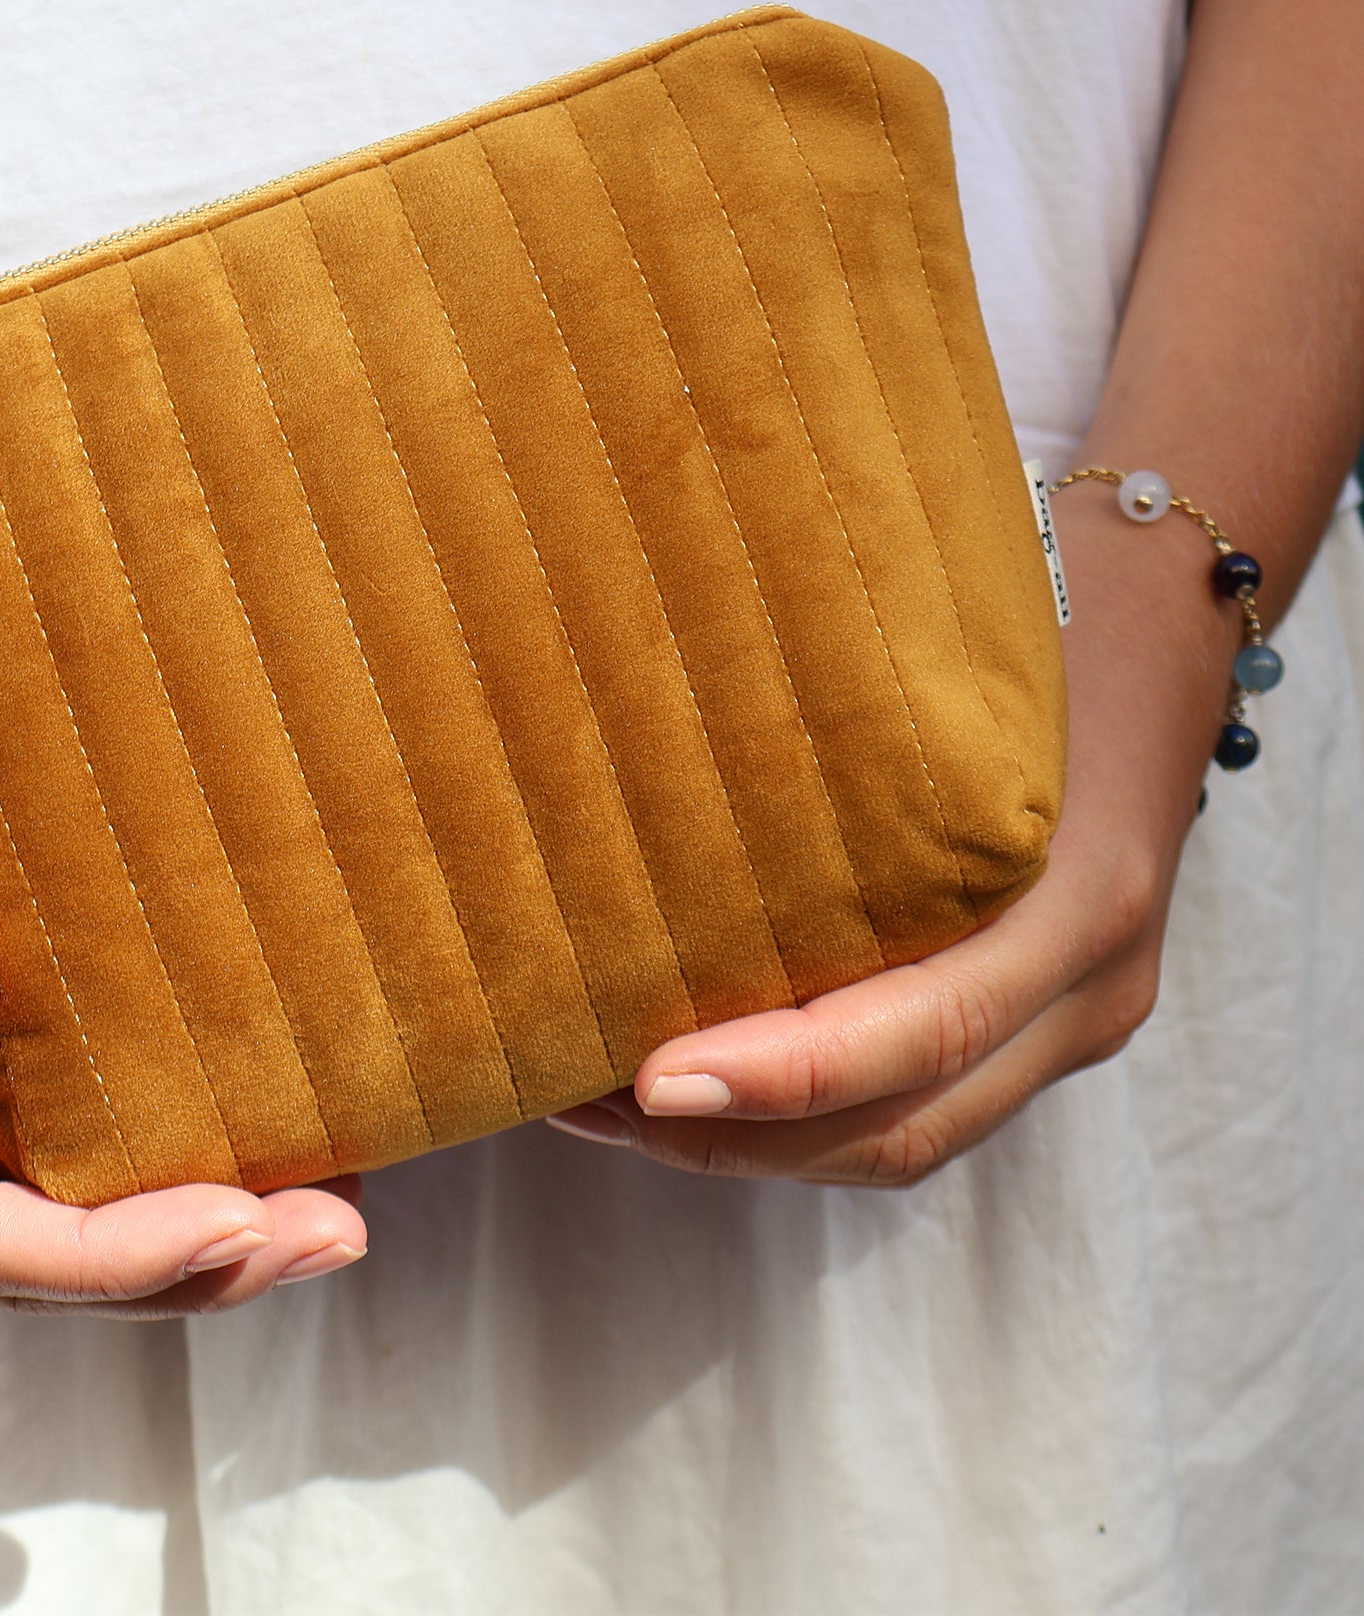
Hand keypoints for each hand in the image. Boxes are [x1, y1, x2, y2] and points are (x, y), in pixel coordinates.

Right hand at [0, 611, 366, 1315]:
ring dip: (179, 1233)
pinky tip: (236, 1123)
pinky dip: (139, 1158)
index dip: (103, 1251)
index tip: (239, 1218)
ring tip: (326, 1208)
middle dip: (181, 1265)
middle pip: (21, 1258)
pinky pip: (34, 1144)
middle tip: (336, 1231)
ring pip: (37, 1219)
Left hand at [549, 482, 1240, 1184]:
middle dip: (735, 1135)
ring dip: (752, 1141)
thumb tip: (648, 741)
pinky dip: (796, 1113)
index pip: (924, 1031)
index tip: (650, 1076)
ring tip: (603, 1098)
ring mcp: (1072, 1018)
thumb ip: (849, 735)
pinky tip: (688, 1071)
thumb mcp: (966, 664)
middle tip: (584, 1098)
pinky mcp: (1037, 1025)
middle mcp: (1087, 986)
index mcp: (1081, 899)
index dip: (783, 1073)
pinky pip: (910, 1105)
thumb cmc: (1053, 611)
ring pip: (900, 1139)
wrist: (1169, 614)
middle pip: (901, 1126)